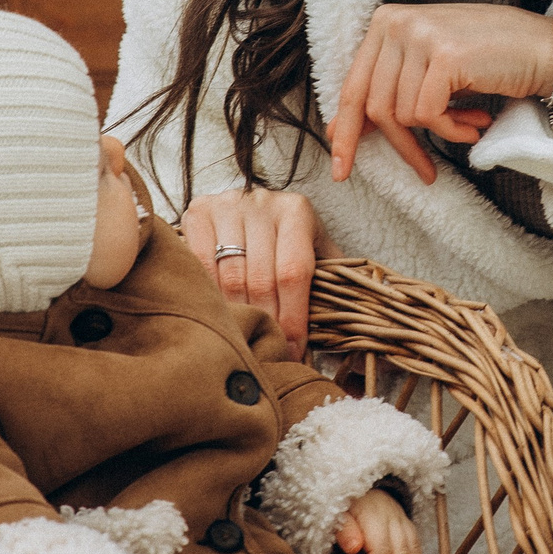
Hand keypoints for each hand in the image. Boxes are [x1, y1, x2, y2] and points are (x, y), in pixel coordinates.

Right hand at [180, 188, 324, 353]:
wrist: (249, 207)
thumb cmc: (288, 240)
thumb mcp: (315, 251)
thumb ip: (332, 283)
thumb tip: (355, 337)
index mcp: (297, 211)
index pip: (294, 272)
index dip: (293, 316)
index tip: (293, 350)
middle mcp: (261, 202)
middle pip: (260, 278)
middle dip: (266, 321)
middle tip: (269, 351)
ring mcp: (227, 205)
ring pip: (229, 276)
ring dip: (238, 314)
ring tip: (245, 339)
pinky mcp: (198, 212)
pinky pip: (200, 265)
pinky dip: (208, 294)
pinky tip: (219, 314)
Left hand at [328, 3, 552, 185]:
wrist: (545, 49)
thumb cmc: (490, 60)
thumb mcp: (428, 71)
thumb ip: (388, 90)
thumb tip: (338, 129)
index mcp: (385, 21)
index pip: (353, 87)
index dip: (346, 133)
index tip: (342, 169)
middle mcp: (396, 22)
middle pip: (375, 106)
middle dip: (401, 145)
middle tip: (425, 171)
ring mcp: (419, 36)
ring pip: (402, 114)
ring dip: (439, 134)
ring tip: (469, 127)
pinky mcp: (444, 56)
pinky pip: (428, 115)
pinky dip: (452, 130)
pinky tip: (477, 123)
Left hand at [333, 488, 421, 553]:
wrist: (362, 488)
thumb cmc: (347, 505)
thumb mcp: (336, 514)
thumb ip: (344, 530)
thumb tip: (354, 547)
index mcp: (373, 515)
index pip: (379, 548)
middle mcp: (392, 518)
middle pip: (401, 552)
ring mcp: (402, 522)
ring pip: (413, 551)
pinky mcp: (408, 527)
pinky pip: (416, 549)